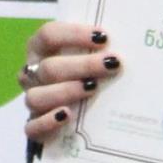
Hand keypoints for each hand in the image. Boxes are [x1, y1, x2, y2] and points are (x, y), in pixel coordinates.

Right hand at [20, 20, 121, 141]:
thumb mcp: (88, 53)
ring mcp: (32, 100)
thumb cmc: (82, 70)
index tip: (104, 38)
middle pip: (49, 67)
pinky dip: (48, 122)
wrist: (71, 109)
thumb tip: (131, 38)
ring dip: (66, 91)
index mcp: (40, 48)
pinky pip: (32, 127)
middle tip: (112, 64)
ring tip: (92, 88)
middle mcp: (31, 73)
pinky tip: (67, 116)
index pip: (48, 34)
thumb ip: (97, 46)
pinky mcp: (33, 127)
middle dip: (83, 65)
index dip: (74, 34)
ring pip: (37, 97)